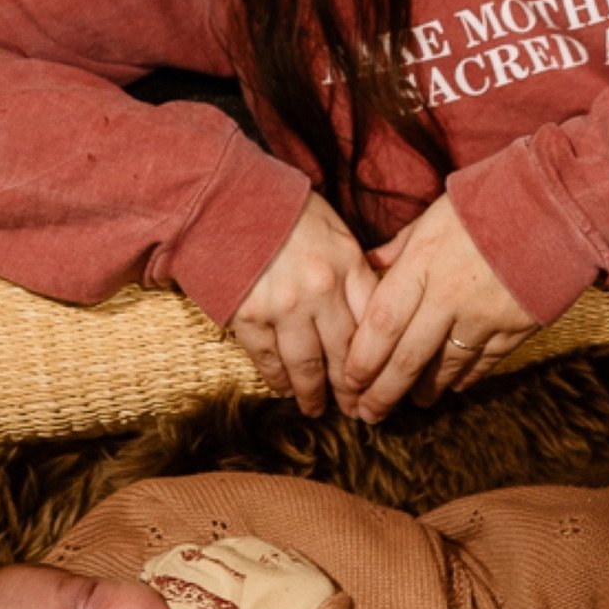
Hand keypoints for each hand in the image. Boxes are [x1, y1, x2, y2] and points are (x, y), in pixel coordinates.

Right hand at [227, 192, 378, 415]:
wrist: (225, 198)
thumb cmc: (284, 210)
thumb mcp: (334, 230)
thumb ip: (354, 269)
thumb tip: (376, 308)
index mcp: (346, 264)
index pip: (373, 324)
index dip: (379, 361)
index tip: (383, 382)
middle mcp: (320, 290)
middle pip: (344, 353)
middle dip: (351, 389)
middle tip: (356, 411)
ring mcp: (282, 306)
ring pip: (306, 365)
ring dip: (313, 393)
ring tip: (315, 408)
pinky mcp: (247, 316)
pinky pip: (267, 359)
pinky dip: (277, 379)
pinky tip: (284, 389)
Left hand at [345, 194, 537, 422]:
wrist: (555, 203)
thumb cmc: (487, 202)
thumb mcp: (433, 216)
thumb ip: (400, 247)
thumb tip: (369, 265)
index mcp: (423, 264)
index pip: (382, 323)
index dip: (362, 359)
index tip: (348, 381)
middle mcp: (449, 295)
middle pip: (408, 357)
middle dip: (383, 392)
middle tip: (368, 414)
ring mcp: (485, 315)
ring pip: (446, 367)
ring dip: (424, 390)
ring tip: (411, 402)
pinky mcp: (516, 327)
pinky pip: (484, 363)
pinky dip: (465, 378)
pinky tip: (452, 386)